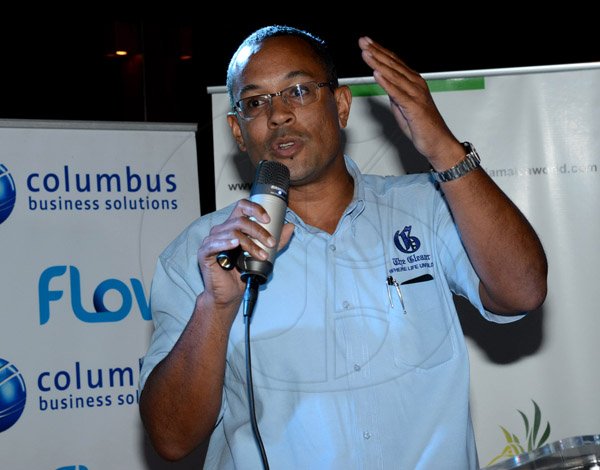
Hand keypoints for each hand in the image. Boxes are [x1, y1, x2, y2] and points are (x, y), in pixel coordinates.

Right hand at [197, 199, 293, 308]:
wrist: (230, 294)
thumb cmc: (242, 273)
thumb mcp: (264, 254)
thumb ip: (277, 242)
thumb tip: (290, 227)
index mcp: (233, 227)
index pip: (242, 207)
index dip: (255, 209)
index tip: (268, 219)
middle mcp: (221, 230)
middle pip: (240, 221)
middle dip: (259, 231)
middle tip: (270, 243)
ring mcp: (211, 240)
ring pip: (232, 232)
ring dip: (250, 244)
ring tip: (261, 255)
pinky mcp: (204, 252)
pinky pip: (214, 243)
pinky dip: (226, 243)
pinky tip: (235, 244)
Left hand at [358, 36, 462, 166]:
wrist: (438, 142)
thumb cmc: (422, 127)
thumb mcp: (403, 106)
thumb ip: (395, 94)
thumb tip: (385, 84)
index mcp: (413, 82)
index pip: (394, 62)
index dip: (380, 51)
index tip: (366, 43)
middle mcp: (415, 84)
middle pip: (392, 65)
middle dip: (376, 52)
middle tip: (363, 41)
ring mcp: (415, 94)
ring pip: (393, 75)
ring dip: (378, 63)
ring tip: (365, 53)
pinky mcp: (414, 107)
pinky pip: (397, 93)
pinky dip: (386, 82)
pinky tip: (376, 73)